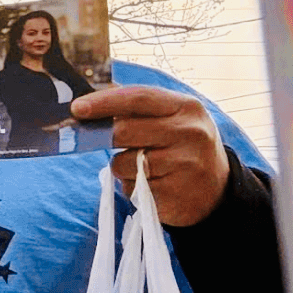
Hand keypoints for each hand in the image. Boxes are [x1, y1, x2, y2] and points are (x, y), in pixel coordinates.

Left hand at [71, 86, 228, 225]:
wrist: (216, 191)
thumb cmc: (182, 147)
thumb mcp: (173, 119)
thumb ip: (138, 111)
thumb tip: (89, 105)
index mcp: (187, 107)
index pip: (138, 98)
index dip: (104, 102)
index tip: (76, 108)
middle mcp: (190, 133)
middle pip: (124, 131)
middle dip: (107, 137)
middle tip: (104, 141)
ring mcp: (184, 165)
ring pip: (123, 162)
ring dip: (120, 166)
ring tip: (142, 166)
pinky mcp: (174, 194)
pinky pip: (130, 187)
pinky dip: (130, 186)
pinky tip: (151, 184)